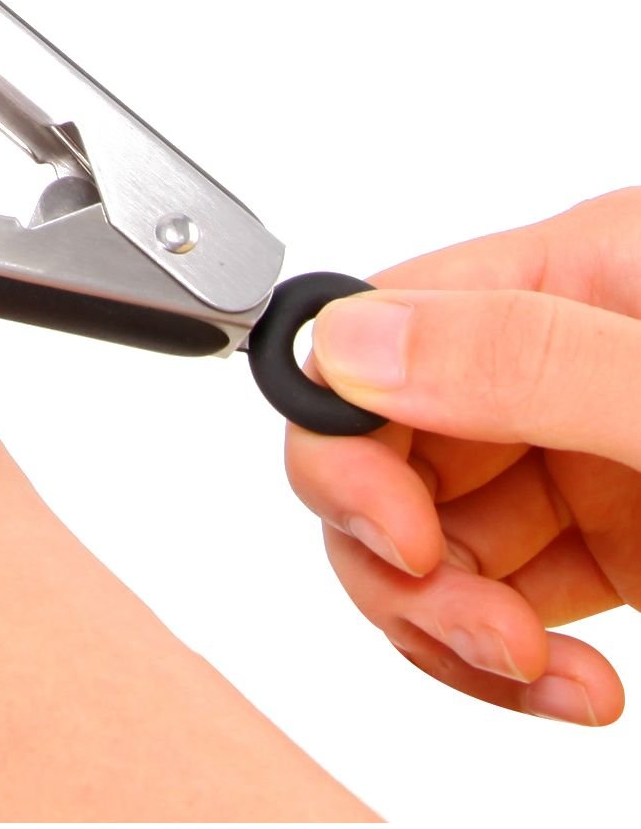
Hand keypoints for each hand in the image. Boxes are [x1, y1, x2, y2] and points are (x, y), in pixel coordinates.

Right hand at [288, 188, 640, 726]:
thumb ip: (523, 358)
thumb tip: (346, 345)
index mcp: (575, 272)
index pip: (381, 326)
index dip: (349, 435)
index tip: (397, 530)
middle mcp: (557, 351)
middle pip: (380, 439)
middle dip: (395, 548)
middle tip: (462, 615)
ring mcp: (577, 443)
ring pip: (423, 526)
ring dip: (445, 619)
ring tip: (528, 668)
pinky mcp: (610, 531)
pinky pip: (496, 585)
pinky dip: (499, 654)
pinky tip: (565, 685)